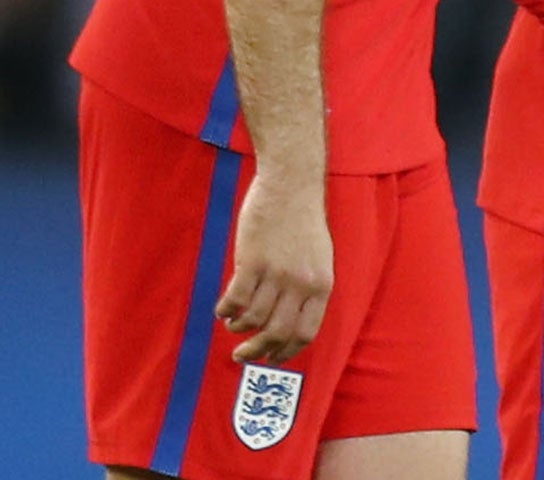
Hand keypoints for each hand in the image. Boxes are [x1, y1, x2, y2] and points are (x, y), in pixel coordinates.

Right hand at [216, 172, 333, 364]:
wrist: (291, 184)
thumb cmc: (303, 220)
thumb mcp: (319, 258)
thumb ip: (308, 289)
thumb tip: (289, 323)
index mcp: (321, 285)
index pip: (305, 333)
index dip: (286, 352)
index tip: (272, 359)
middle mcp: (301, 283)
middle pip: (277, 333)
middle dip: (258, 351)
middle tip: (242, 355)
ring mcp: (276, 272)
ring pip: (254, 318)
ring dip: (239, 328)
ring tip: (232, 325)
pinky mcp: (252, 261)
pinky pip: (236, 299)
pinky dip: (226, 310)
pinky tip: (222, 310)